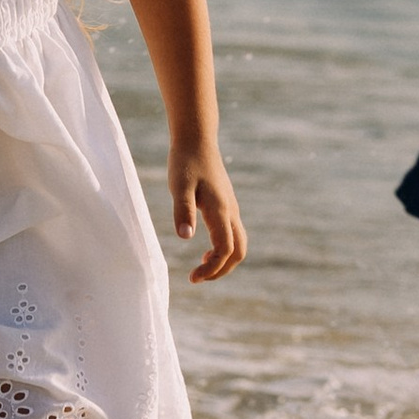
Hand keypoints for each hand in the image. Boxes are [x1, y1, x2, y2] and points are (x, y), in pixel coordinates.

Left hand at [170, 147, 246, 281]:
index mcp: (220, 210)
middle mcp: (230, 212)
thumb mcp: (179, 186)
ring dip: (223, 260)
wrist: (197, 140)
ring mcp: (231, 208)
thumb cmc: (185, 162)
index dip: (212, 268)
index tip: (193, 277)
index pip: (224, 249)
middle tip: (198, 277)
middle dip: (222, 270)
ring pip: (238, 243)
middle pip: (239, 251)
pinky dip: (223, 248)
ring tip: (201, 265)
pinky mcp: (227, 205)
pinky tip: (204, 248)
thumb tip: (185, 238)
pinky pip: (232, 234)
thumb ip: (183, 211)